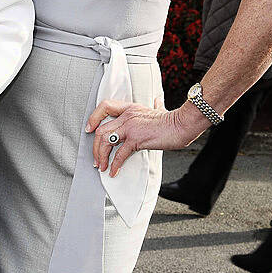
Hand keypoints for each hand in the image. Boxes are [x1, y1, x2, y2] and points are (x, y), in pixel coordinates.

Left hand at [85, 97, 203, 175]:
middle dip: (96, 147)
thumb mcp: (160, 109)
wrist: (182, 125)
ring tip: (102, 167)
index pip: (105, 107)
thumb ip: (156, 105)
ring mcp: (130, 126)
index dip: (94, 118)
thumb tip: (158, 101)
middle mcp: (127, 116)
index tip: (90, 129)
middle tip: (97, 159)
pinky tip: (114, 171)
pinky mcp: (136, 138)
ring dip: (101, 156)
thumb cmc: (173, 120)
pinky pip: (120, 154)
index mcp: (130, 108)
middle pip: (101, 130)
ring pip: (105, 140)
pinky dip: (115, 165)